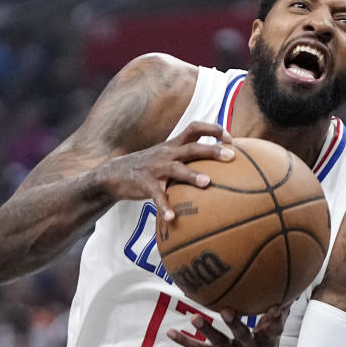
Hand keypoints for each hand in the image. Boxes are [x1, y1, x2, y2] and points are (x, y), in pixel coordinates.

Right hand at [96, 121, 233, 220]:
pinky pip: (156, 196)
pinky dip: (164, 206)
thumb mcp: (168, 156)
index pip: (195, 128)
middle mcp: (167, 153)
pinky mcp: (145, 184)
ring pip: (176, 169)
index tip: (230, 138)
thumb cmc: (151, 166)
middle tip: (231, 156)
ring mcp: (156, 168)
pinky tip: (172, 218)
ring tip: (207, 183)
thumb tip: (218, 163)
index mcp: (174, 145)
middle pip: (192, 148)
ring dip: (192, 175)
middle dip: (212, 150)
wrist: (114, 174)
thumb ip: (188, 156)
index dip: (213, 129)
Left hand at [168, 305, 289, 346]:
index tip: (275, 307)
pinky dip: (185, 340)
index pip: (274, 329)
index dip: (275, 318)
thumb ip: (276, 317)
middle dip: (234, 323)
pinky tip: (170, 332)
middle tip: (225, 311)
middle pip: (242, 335)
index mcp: (266, 340)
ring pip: (219, 342)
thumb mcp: (273, 336)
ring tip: (195, 318)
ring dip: (207, 329)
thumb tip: (286, 294)